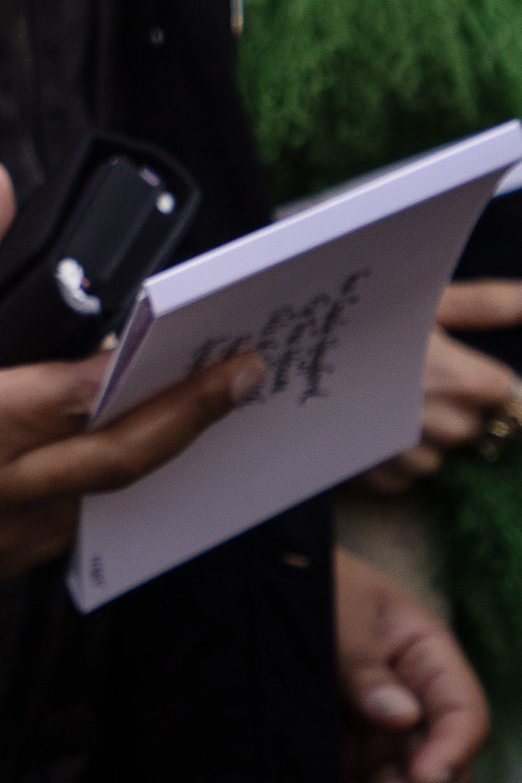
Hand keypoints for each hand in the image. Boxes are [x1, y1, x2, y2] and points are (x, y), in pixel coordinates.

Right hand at [0, 162, 261, 584]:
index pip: (83, 395)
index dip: (140, 368)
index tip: (192, 343)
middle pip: (120, 458)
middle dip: (190, 416)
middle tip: (240, 381)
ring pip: (97, 500)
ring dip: (141, 457)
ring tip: (183, 412)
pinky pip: (60, 530)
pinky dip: (88, 490)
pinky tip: (101, 453)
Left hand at [333, 546, 488, 782]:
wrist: (259, 582)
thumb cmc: (310, 583)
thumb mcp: (337, 613)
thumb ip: (364, 666)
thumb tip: (402, 716)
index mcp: (427, 660)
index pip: (464, 716)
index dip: (453, 752)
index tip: (423, 777)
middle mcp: (413, 705)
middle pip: (442, 768)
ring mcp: (380, 734)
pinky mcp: (345, 755)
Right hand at [360, 282, 521, 491]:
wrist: (282, 360)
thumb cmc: (358, 319)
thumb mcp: (419, 300)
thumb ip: (485, 305)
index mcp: (464, 381)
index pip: (505, 392)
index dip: (481, 376)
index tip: (452, 361)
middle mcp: (448, 427)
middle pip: (475, 423)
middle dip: (454, 403)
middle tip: (410, 371)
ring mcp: (416, 460)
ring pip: (442, 450)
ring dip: (424, 429)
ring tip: (382, 394)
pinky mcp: (386, 482)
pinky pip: (410, 472)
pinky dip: (396, 453)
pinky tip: (368, 422)